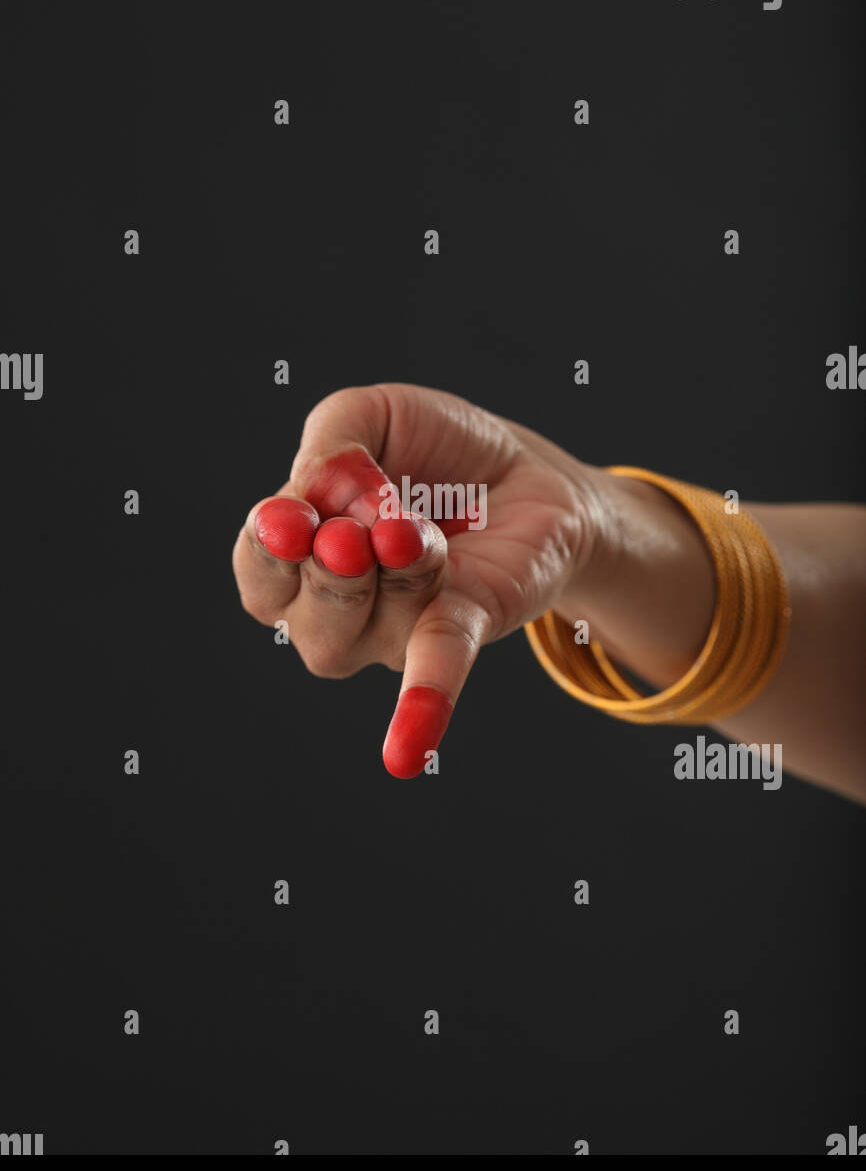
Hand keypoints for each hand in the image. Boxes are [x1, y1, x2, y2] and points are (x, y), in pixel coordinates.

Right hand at [232, 383, 597, 776]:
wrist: (528, 472)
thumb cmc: (436, 451)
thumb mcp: (373, 416)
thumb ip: (331, 437)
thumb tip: (312, 486)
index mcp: (303, 554)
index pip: (259, 573)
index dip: (268, 549)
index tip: (293, 513)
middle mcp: (341, 609)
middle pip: (303, 619)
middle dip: (331, 567)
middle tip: (361, 527)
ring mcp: (400, 630)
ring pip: (369, 630)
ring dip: (394, 572)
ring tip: (419, 531)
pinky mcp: (465, 627)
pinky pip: (433, 670)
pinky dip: (419, 704)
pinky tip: (404, 754)